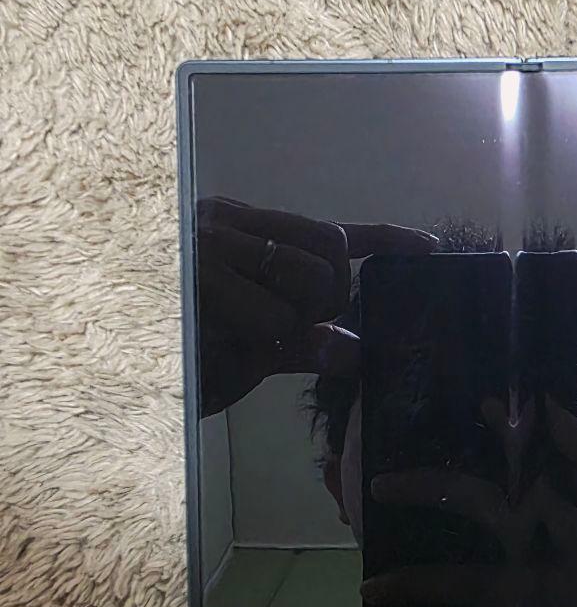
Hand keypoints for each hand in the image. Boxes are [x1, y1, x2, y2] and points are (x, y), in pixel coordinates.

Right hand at [195, 197, 434, 413]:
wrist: (120, 377)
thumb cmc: (184, 357)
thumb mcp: (252, 348)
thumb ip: (304, 343)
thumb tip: (354, 350)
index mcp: (242, 231)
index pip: (330, 230)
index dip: (384, 239)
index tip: (427, 247)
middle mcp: (228, 229)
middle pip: (332, 260)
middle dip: (328, 305)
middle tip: (284, 330)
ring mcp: (213, 251)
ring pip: (312, 286)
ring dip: (296, 326)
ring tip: (246, 336)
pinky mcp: (199, 285)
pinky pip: (277, 313)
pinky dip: (290, 338)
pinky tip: (279, 338)